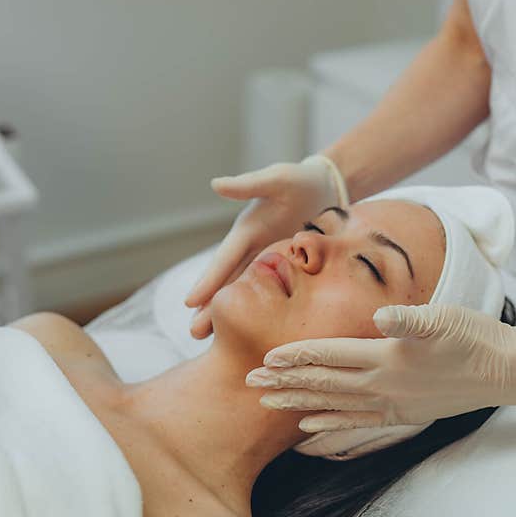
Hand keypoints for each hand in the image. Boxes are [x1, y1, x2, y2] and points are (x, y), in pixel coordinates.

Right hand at [186, 155, 346, 338]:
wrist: (325, 187)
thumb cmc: (299, 180)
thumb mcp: (276, 178)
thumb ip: (249, 184)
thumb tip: (216, 184)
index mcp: (247, 230)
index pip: (225, 260)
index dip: (208, 281)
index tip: (190, 303)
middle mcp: (252, 249)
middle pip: (228, 283)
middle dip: (210, 308)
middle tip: (193, 334)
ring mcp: (268, 261)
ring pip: (245, 293)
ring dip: (228, 314)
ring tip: (211, 338)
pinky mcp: (286, 269)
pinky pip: (271, 293)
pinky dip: (258, 310)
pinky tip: (253, 329)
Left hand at [245, 304, 515, 431]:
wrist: (507, 370)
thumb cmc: (475, 337)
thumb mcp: (442, 318)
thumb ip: (407, 320)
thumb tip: (378, 316)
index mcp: (387, 358)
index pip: (330, 356)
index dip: (297, 357)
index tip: (264, 360)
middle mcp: (384, 385)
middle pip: (323, 384)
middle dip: (285, 384)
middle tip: (249, 386)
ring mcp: (393, 403)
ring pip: (334, 405)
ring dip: (299, 404)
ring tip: (269, 405)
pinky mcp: (404, 412)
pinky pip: (358, 421)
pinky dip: (331, 423)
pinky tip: (310, 427)